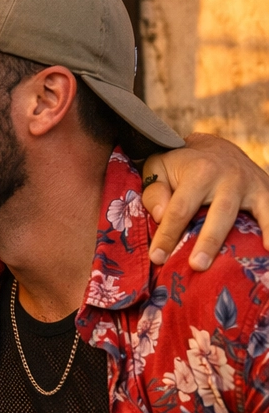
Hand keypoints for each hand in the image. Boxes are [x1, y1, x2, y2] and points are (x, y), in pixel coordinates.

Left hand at [142, 133, 268, 269]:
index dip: (168, 235)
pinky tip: (268, 249)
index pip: (180, 208)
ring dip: (242, 239)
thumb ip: (154, 191)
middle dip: (208, 240)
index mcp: (199, 171)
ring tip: (235, 264)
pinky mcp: (265, 190)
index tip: (158, 257)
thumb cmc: (180, 165)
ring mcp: (250, 184)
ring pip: (249, 213)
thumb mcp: (158, 168)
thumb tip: (161, 216)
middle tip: (197, 265)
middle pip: (219, 213)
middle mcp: (228, 177)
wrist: (216, 147)